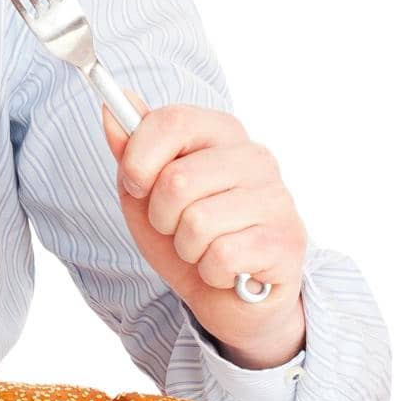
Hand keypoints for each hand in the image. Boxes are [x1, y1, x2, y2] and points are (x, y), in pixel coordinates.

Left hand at [101, 91, 307, 366]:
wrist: (227, 296)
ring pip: (197, 222)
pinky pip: (222, 256)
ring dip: (186, 247)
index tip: (135, 184)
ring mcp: (276, 198)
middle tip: (176, 227)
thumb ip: (129, 150)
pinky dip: (210, 271)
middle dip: (160, 215)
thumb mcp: (144, 191)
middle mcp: (255, 157)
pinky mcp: (287, 241)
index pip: (172, 121)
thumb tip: (114, 104)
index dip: (138, 158)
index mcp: (221, 131)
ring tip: (203, 248)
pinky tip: (226, 269)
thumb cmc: (184, 233)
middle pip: (177, 179)